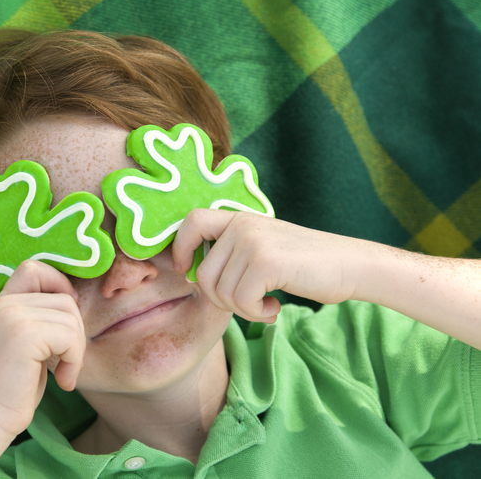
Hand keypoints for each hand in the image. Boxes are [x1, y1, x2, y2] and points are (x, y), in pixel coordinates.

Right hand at [0, 259, 85, 438]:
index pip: (34, 268)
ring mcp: (12, 316)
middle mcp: (4, 304)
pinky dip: (74, 361)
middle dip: (75, 331)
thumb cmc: (13, 387)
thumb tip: (73, 295)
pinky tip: (61, 381)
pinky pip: (69, 336)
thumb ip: (39, 316)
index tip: (65, 320)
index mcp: (2, 302)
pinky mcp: (24, 334)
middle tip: (66, 361)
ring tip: (63, 373)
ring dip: (76, 350)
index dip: (58, 284)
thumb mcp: (25, 342)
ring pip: (71, 317)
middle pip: (64, 298)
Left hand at [172, 209, 360, 321]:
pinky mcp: (266, 262)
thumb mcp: (263, 247)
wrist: (351, 265)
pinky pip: (240, 302)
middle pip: (203, 274)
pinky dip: (256, 314)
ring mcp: (253, 241)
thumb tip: (191, 275)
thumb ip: (232, 253)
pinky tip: (275, 309)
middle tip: (249, 303)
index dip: (180, 248)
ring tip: (266, 305)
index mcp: (239, 218)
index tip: (185, 270)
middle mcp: (243, 225)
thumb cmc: (305, 264)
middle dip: (221, 300)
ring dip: (242, 310)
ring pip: (220, 292)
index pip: (192, 222)